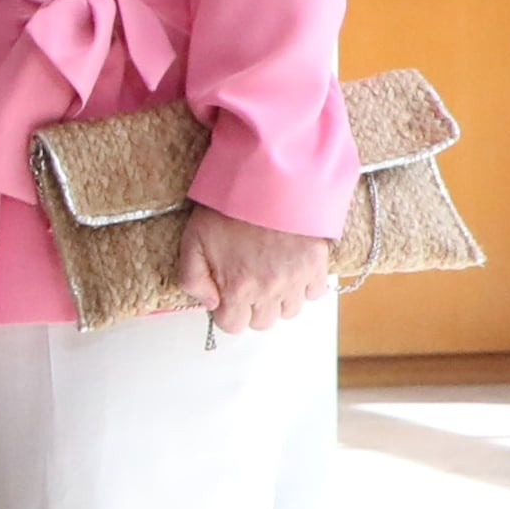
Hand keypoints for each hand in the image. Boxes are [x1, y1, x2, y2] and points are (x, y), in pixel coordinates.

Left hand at [176, 203, 334, 333]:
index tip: (226, 297)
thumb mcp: (192, 244)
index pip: (233, 326)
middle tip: (247, 285)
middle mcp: (269, 290)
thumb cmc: (226, 211)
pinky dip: (304, 287)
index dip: (227, 313)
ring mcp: (296, 279)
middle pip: (263, 322)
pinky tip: (291, 270)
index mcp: (237, 288)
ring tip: (269, 277)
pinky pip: (315, 292)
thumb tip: (210, 304)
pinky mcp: (317, 265)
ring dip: (278, 300)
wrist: (265, 182)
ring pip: (290, 311)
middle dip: (251, 308)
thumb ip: (193, 281)